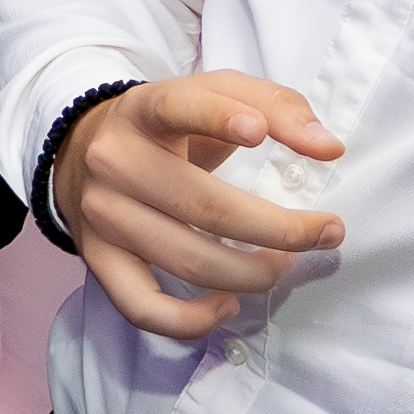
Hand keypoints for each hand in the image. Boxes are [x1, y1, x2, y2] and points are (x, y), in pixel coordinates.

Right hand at [55, 72, 349, 342]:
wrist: (85, 150)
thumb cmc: (169, 125)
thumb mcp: (217, 94)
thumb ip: (278, 106)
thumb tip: (327, 148)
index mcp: (144, 110)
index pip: (175, 108)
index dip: (216, 118)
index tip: (258, 133)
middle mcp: (114, 162)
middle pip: (203, 205)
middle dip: (280, 229)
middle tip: (327, 233)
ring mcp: (103, 215)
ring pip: (186, 260)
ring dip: (251, 274)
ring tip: (283, 264)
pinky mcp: (98, 258)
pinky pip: (142, 307)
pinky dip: (189, 320)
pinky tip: (226, 305)